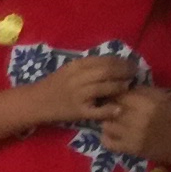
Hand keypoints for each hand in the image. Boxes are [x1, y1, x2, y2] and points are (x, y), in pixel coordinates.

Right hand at [22, 54, 136, 125]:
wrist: (36, 102)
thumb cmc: (55, 85)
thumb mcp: (69, 70)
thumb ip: (89, 66)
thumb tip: (115, 64)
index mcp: (76, 66)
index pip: (105, 60)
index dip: (122, 61)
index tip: (131, 64)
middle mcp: (78, 79)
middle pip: (108, 72)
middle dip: (125, 72)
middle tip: (134, 74)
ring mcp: (78, 95)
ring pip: (106, 88)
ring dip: (121, 87)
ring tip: (128, 87)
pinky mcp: (78, 111)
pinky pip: (99, 111)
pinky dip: (110, 109)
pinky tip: (118, 108)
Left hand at [89, 83, 170, 167]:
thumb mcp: (162, 98)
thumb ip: (142, 91)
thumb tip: (121, 86)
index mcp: (148, 102)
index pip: (119, 94)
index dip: (114, 95)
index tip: (114, 98)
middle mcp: (139, 118)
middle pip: (109, 109)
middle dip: (108, 109)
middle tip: (111, 111)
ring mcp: (133, 135)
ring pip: (105, 124)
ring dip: (107, 123)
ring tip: (113, 122)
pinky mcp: (131, 149)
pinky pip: (107, 142)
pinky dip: (106, 138)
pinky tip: (114, 135)